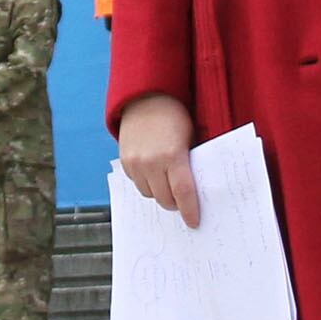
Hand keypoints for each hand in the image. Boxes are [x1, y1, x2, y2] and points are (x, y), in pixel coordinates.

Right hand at [116, 94, 200, 229]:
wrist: (146, 98)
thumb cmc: (174, 115)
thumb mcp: (189, 137)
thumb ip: (190, 163)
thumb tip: (196, 189)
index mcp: (173, 155)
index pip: (183, 193)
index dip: (189, 211)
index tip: (194, 222)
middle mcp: (151, 162)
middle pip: (165, 199)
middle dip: (175, 203)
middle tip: (182, 200)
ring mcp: (135, 162)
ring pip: (149, 194)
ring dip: (159, 193)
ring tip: (167, 182)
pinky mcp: (125, 161)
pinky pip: (137, 183)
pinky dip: (147, 183)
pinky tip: (154, 171)